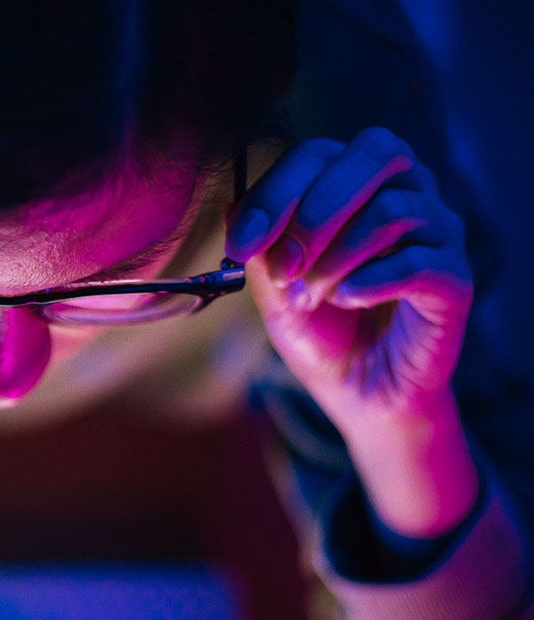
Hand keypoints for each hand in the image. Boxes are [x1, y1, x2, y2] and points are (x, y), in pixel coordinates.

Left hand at [226, 127, 471, 429]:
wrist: (359, 390)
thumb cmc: (320, 327)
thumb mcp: (274, 284)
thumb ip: (261, 244)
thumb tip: (242, 214)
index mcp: (356, 179)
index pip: (318, 153)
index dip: (275, 194)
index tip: (240, 246)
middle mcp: (406, 190)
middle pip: (373, 153)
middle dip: (314, 212)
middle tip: (283, 269)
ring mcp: (438, 230)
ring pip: (391, 210)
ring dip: (334, 258)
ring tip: (309, 298)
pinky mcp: (454, 277)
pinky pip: (418, 261)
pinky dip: (370, 282)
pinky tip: (345, 301)